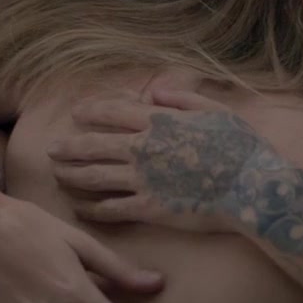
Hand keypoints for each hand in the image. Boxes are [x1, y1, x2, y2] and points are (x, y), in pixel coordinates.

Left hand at [49, 89, 280, 233]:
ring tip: (57, 176)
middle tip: (51, 149)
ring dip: (71, 176)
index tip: (76, 113)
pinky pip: (111, 209)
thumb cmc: (240, 147)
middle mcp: (144, 148)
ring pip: (94, 177)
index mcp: (159, 121)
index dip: (91, 111)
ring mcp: (143, 180)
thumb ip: (182, 99)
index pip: (113, 112)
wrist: (252, 188)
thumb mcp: (215, 111)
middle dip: (68, 147)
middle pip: (94, 145)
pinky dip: (92, 209)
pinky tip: (80, 209)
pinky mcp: (149, 208)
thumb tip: (156, 93)